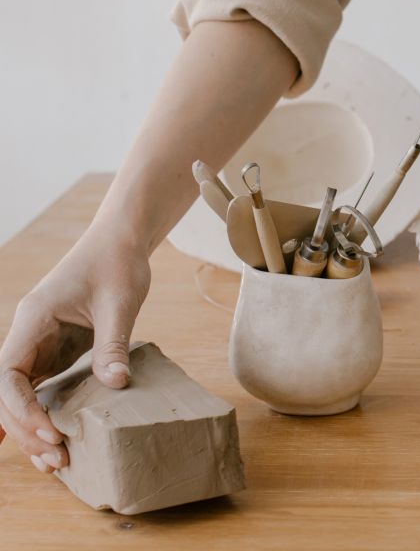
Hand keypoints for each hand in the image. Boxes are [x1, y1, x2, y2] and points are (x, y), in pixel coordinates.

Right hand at [0, 234, 149, 472]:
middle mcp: (28, 335)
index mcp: (33, 319)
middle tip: (56, 456)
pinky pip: (40, 388)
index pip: (6, 374)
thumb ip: (112, 342)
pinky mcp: (55, 349)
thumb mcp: (120, 301)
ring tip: (56, 461)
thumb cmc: (118, 263)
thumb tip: (116, 384)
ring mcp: (39, 344)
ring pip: (20, 395)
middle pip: (7, 392)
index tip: (47, 431)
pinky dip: (43, 414)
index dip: (20, 409)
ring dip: (32, 427)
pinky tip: (47, 442)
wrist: (123, 242)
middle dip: (26, 427)